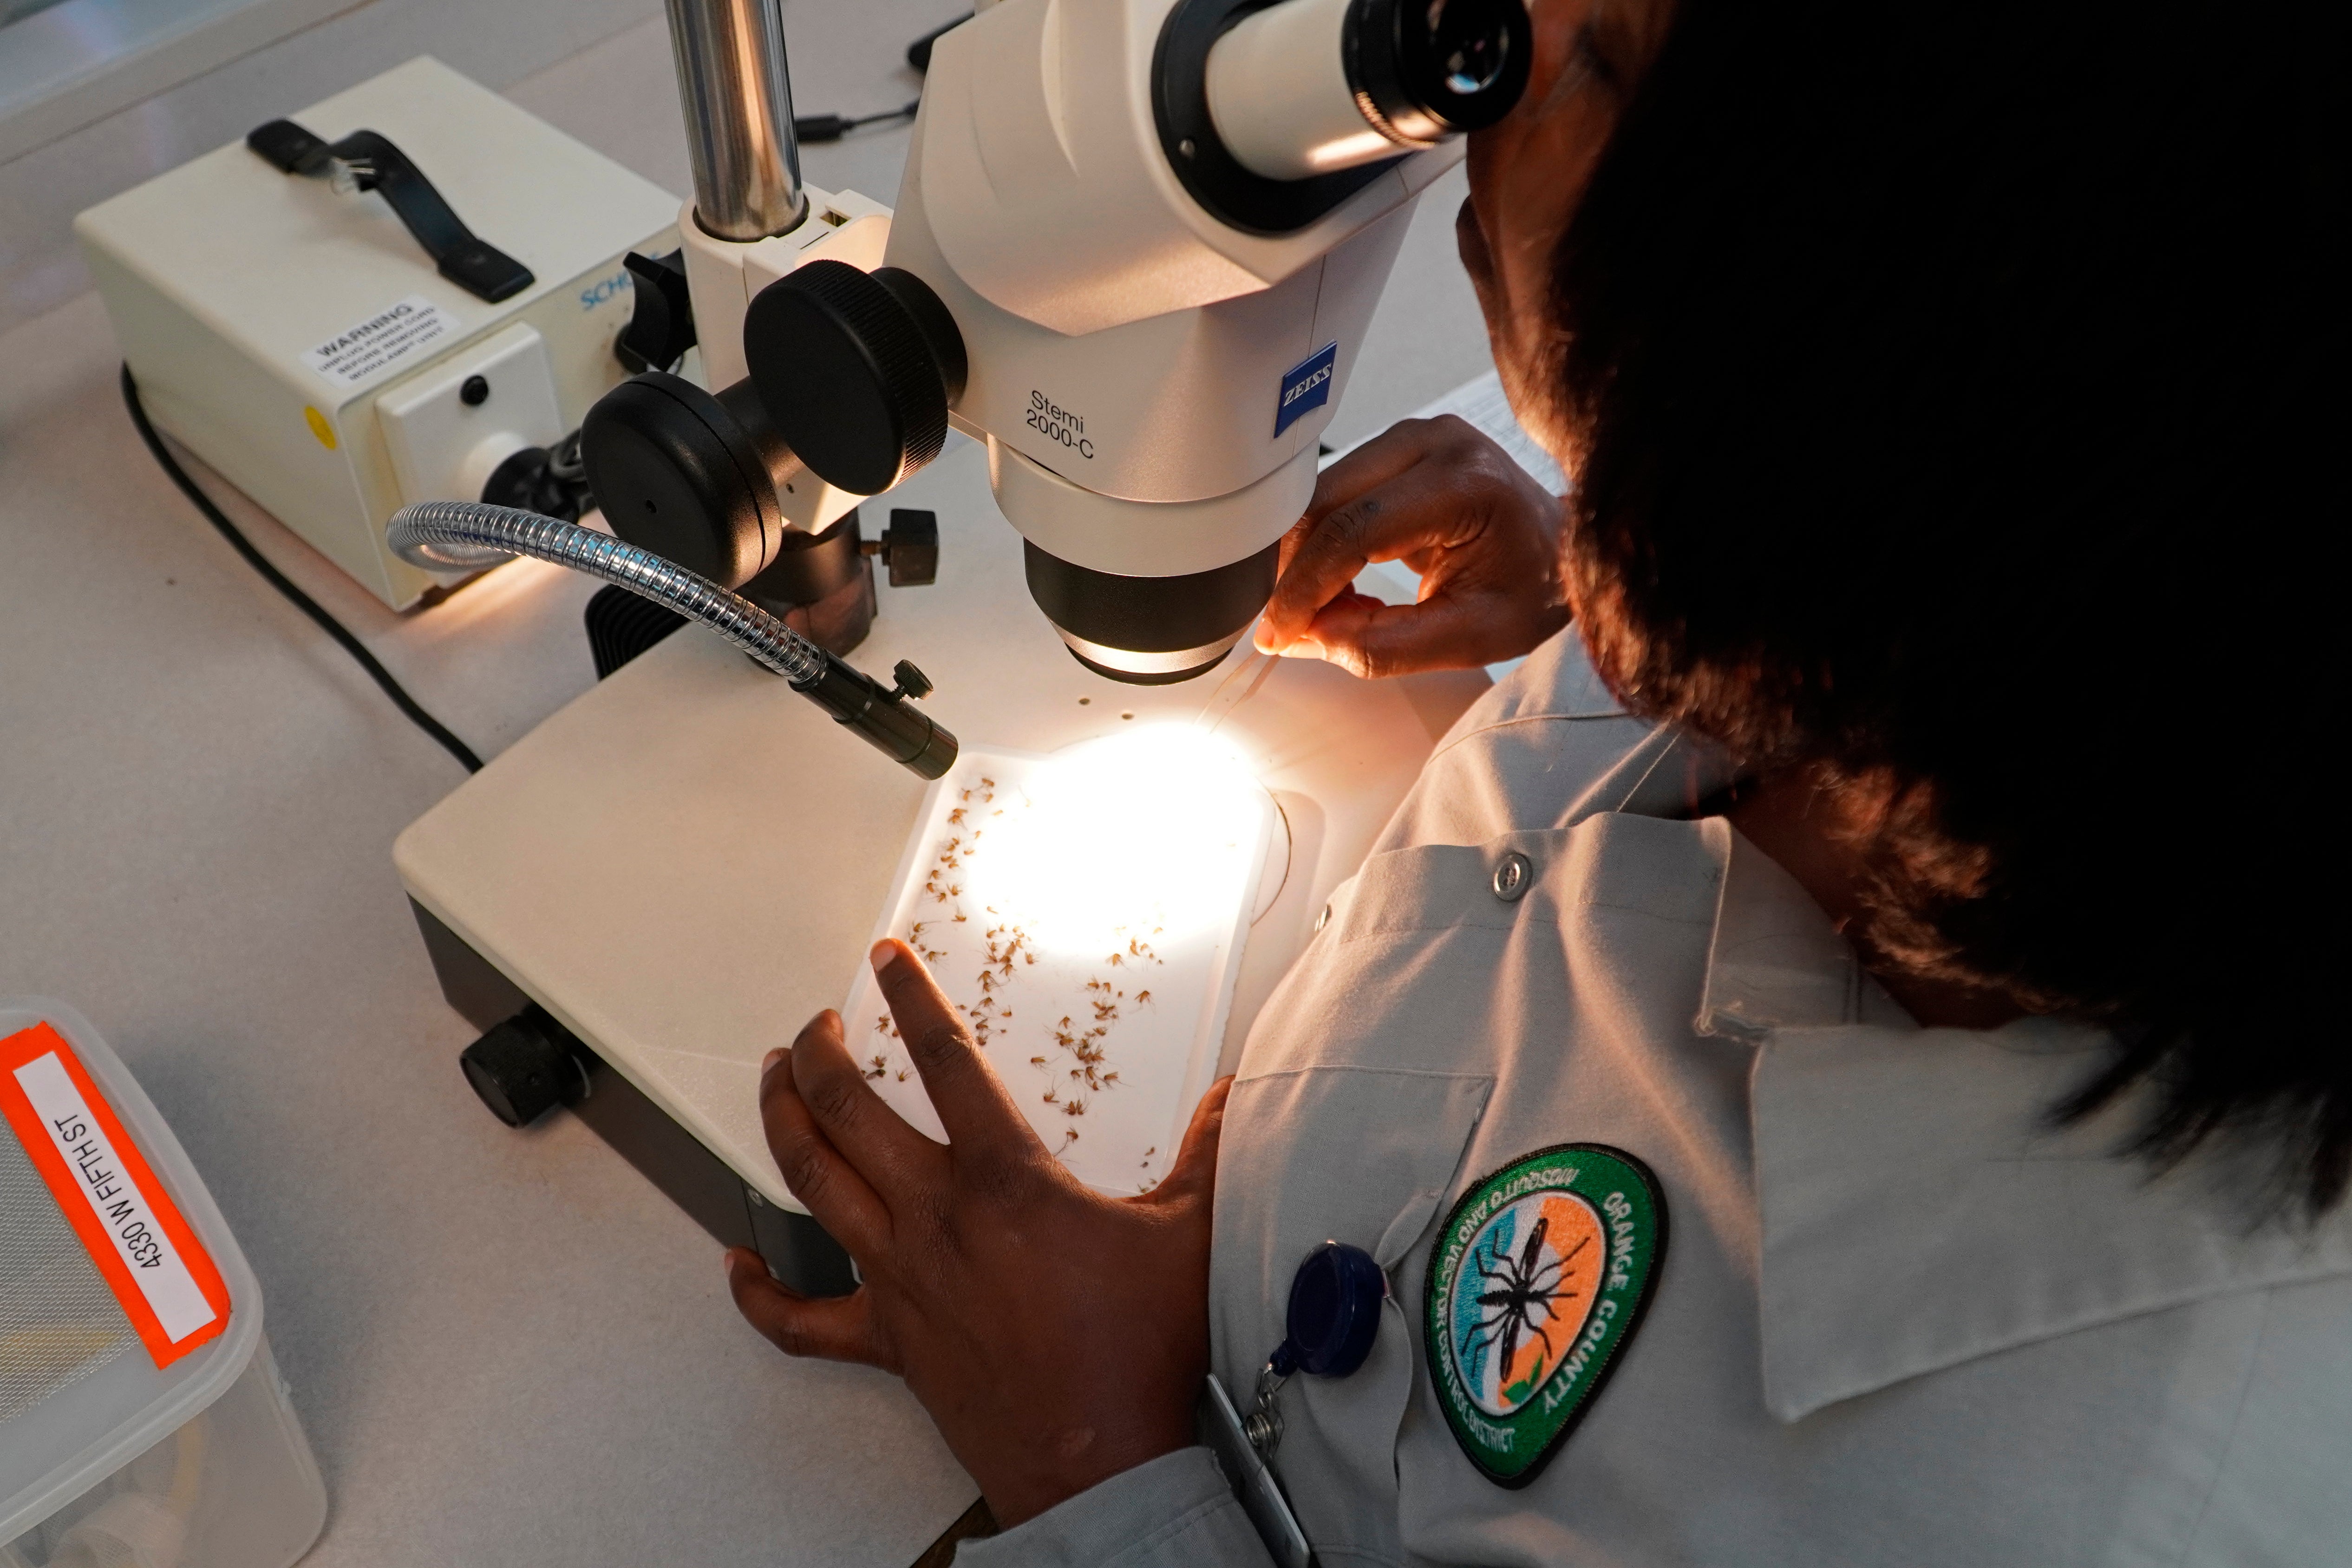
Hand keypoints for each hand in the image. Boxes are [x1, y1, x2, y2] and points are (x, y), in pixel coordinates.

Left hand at [726, 939, 1230, 1528]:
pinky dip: (760, 1291)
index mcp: (1004, 1181)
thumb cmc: (1138, 1352)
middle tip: (816, 1026)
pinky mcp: (888, 1343)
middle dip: (819, 1055)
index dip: (912, 998)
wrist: (1102, 1460)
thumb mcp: (1188, 1232)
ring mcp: (901, 1281)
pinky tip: (736, 1263)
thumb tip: (1234, 1092)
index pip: (945, 1061)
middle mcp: (937, 1220)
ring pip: (812, 1185)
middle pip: (847, 1114)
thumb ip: (1208, 1149)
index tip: (886, 959)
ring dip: (782, 1125)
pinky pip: (800, 1319)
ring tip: (775, 1084)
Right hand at [1251, 415, 1569, 676]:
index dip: (1305, 587)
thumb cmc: (1535, 588)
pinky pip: (1336, 493)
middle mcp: (1435, 443)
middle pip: (1325, 504)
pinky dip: (1323, 543)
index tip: (1277, 633)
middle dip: (1296, 573)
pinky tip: (1342, 584)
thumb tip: (1310, 637)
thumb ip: (1388, 645)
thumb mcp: (1471, 637)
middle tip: (1292, 629)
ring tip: (1330, 610)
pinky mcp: (1398, 446)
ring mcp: (1414, 437)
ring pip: (1319, 496)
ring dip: (1306, 559)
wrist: (1565, 551)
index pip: (1355, 530)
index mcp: (1465, 482)